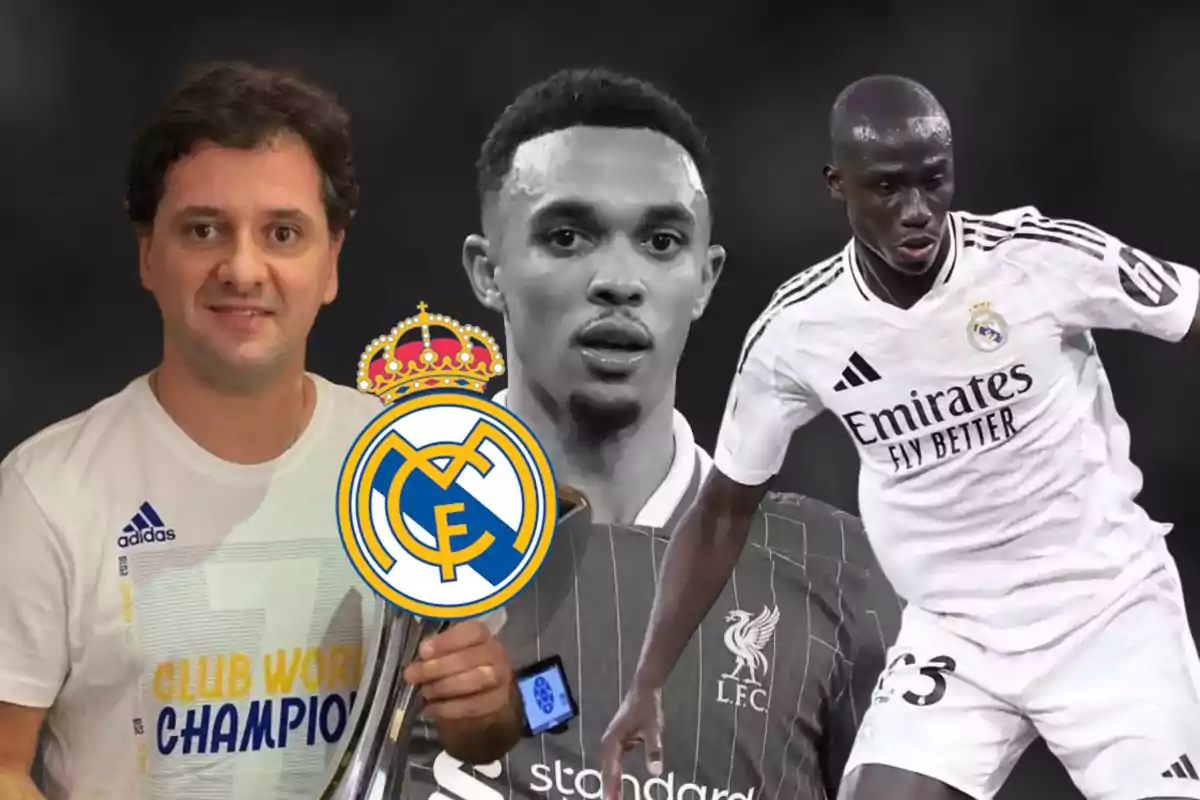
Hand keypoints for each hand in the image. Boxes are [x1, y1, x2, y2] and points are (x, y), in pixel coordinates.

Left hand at [402, 620, 513, 720]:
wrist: (484, 695)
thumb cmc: (459, 668)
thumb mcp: (449, 653)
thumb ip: (437, 652)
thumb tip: (421, 656)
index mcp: (482, 636)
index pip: (471, 632)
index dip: (447, 641)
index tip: (423, 651)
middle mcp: (495, 653)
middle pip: (469, 658)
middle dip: (437, 667)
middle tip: (412, 675)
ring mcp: (500, 679)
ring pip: (474, 680)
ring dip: (444, 687)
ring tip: (424, 692)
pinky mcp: (497, 702)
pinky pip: (473, 706)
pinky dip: (448, 708)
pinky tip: (430, 709)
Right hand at [600, 683, 663, 799]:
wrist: (644, 688)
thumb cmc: (647, 708)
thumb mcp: (653, 729)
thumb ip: (653, 749)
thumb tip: (655, 772)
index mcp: (613, 741)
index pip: (610, 770)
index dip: (611, 787)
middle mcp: (608, 743)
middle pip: (605, 770)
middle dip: (608, 788)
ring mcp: (612, 741)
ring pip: (608, 767)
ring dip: (610, 782)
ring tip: (613, 798)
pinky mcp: (618, 740)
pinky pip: (613, 762)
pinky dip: (614, 773)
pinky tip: (618, 783)